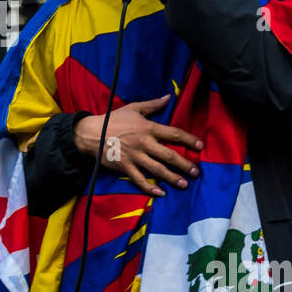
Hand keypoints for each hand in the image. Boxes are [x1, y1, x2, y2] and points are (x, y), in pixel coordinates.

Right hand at [73, 95, 202, 196]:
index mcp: (148, 128)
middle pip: (169, 156)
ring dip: (172, 178)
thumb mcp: (133, 108)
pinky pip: (140, 180)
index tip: (200, 146)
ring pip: (157, 170)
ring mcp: (135, 157)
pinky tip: (161, 193)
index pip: (173, 134)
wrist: (90, 133)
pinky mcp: (125, 167)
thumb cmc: (112, 119)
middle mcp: (144, 143)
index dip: (188, 140)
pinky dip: (150, 188)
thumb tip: (169, 97)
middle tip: (196, 172)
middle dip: (184, 164)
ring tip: (184, 184)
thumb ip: (153, 104)